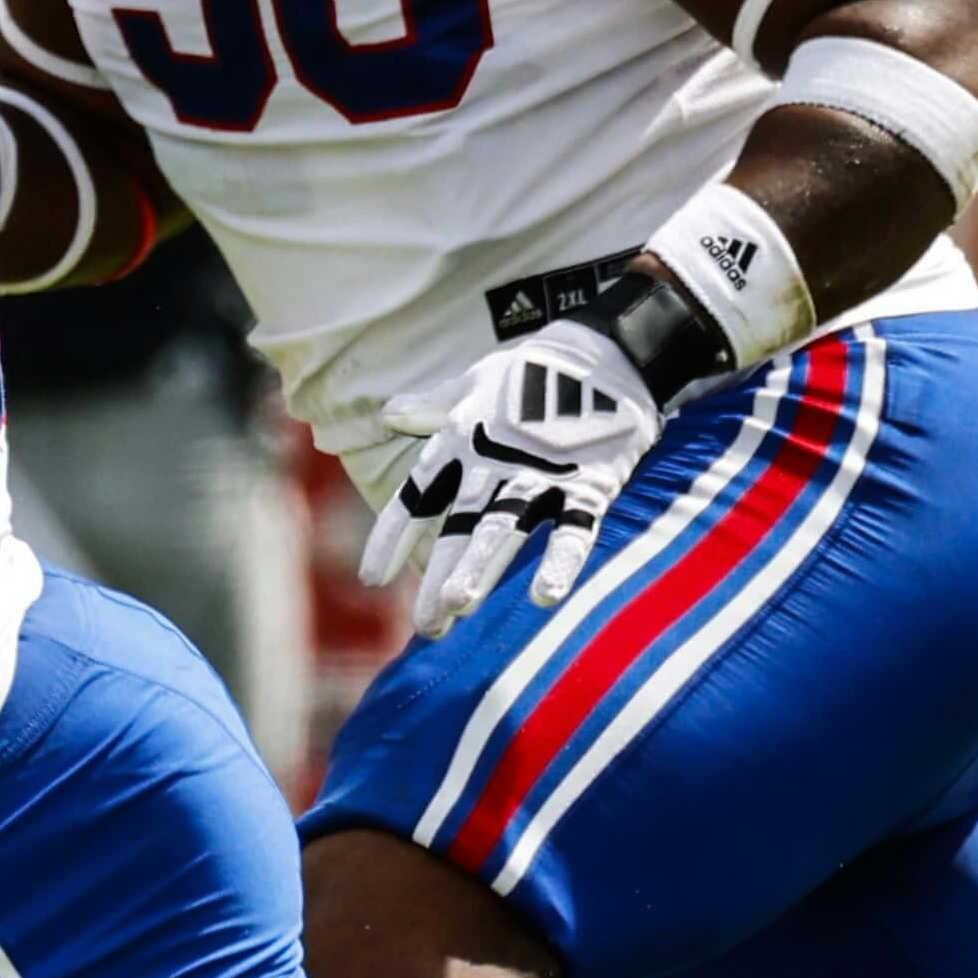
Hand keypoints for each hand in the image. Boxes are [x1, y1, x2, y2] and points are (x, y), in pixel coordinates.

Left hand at [361, 321, 661, 634]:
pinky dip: (561, 561)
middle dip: (439, 573)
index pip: (416, 496)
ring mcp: (540, 476)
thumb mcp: (472, 386)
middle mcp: (492, 463)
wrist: (605, 352)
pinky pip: (574, 529)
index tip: (372, 578)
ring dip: (481, 566)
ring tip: (458, 604)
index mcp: (459, 442)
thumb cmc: (529, 372)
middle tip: (427, 625)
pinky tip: (545, 596)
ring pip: (504, 528)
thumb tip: (389, 415)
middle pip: (458, 526)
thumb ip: (431, 410)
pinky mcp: (588, 485)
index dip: (392, 537)